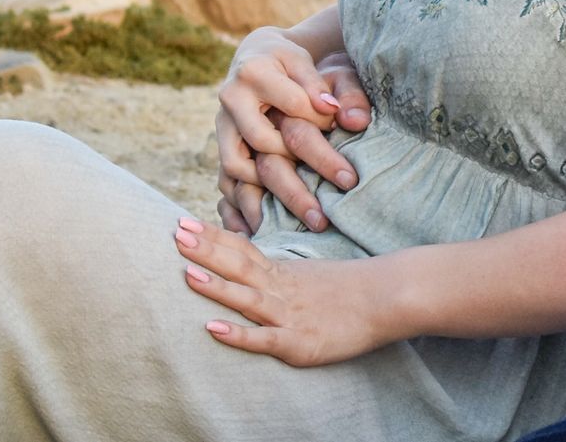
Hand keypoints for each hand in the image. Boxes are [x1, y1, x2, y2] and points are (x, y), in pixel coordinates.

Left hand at [175, 216, 387, 365]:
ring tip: (186, 273)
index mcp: (283, 273)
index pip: (241, 250)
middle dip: (205, 251)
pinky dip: (237, 333)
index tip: (183, 221)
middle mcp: (281, 290)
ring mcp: (288, 316)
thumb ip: (283, 275)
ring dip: (216, 286)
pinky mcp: (298, 342)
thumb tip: (258, 267)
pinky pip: (263, 338)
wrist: (390, 298)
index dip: (212, 237)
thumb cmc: (354, 288)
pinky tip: (213, 328)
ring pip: (247, 298)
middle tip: (174, 233)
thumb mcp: (312, 275)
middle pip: (238, 266)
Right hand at [215, 43, 372, 233]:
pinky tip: (262, 232)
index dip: (322, 130)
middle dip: (295, 183)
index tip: (347, 164)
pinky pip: (222, 184)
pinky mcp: (221, 147)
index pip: (293, 108)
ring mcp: (221, 128)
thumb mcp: (312, 62)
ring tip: (295, 225)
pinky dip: (237, 210)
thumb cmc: (290, 61)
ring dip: (264, 199)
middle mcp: (231, 102)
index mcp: (255, 74)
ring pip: (235, 169)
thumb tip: (347, 118)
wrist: (256, 58)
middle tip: (327, 212)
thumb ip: (331, 88)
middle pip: (262, 145)